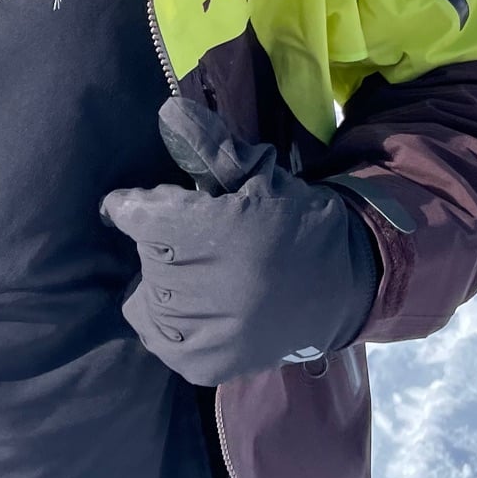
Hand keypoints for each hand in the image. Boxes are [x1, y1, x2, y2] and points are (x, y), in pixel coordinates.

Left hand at [99, 96, 379, 385]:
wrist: (342, 285)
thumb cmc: (293, 221)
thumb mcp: (258, 174)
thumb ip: (210, 146)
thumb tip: (168, 112)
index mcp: (215, 232)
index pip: (134, 215)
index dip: (138, 205)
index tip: (150, 205)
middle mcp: (203, 288)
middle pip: (145, 255)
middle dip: (162, 242)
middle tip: (198, 241)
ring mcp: (201, 333)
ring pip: (145, 298)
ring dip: (164, 282)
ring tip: (203, 275)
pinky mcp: (203, 364)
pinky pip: (157, 337)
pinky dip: (168, 320)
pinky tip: (198, 305)